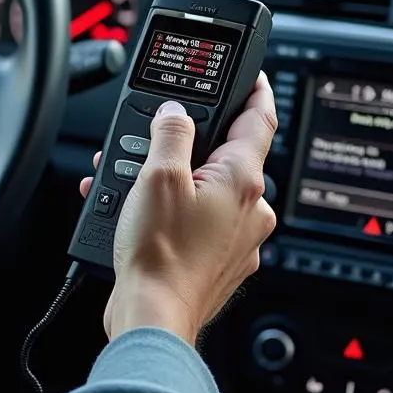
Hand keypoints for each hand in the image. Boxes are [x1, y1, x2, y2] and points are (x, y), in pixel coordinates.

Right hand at [80, 74, 277, 345]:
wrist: (154, 317)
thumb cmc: (160, 254)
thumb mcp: (157, 176)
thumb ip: (169, 133)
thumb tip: (174, 113)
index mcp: (243, 180)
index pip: (259, 119)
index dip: (253, 90)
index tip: (250, 75)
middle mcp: (251, 209)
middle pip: (225, 155)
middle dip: (188, 143)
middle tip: (157, 138)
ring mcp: (238, 238)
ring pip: (207, 189)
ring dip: (172, 180)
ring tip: (132, 184)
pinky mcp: (220, 261)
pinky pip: (199, 220)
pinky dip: (171, 211)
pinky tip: (138, 214)